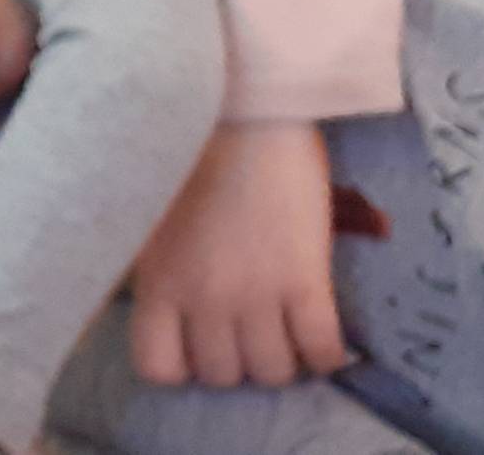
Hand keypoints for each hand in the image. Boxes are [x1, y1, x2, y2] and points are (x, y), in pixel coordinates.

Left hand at [129, 120, 350, 387]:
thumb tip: (170, 301)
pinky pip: (320, 349)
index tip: (201, 345)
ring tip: (289, 334)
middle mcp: (200, 297)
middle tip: (252, 334)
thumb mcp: (157, 218)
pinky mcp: (303, 279)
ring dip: (284, 360)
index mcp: (157, 281)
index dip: (184, 364)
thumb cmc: (193, 153)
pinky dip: (327, 355)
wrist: (243, 109)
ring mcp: (253, 292)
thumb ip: (166, 268)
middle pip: (223, 375)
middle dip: (238, 360)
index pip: (159, 367)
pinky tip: (324, 338)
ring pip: (273, 371)